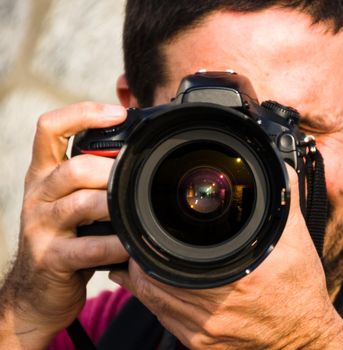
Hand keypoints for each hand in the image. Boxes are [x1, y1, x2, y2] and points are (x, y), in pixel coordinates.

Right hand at [0, 102, 128, 348]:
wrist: (36, 290)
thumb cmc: (66, 237)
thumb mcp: (72, 199)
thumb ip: (93, 176)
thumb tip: (138, 150)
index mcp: (45, 173)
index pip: (50, 128)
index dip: (83, 113)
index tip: (119, 114)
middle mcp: (38, 194)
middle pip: (74, 167)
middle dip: (112, 172)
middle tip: (137, 181)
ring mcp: (41, 226)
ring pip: (81, 203)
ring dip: (116, 206)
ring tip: (138, 211)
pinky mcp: (50, 257)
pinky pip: (89, 247)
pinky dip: (116, 244)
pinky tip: (131, 245)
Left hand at [110, 166, 342, 348]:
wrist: (304, 337)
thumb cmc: (299, 292)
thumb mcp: (297, 241)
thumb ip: (285, 202)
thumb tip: (280, 171)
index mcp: (235, 280)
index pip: (168, 262)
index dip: (149, 244)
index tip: (148, 230)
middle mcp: (214, 310)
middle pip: (152, 282)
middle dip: (141, 258)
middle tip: (143, 241)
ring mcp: (204, 331)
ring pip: (152, 303)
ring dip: (143, 279)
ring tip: (145, 259)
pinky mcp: (200, 344)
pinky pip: (164, 321)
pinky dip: (155, 301)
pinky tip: (158, 287)